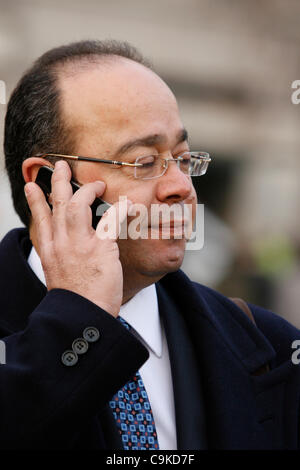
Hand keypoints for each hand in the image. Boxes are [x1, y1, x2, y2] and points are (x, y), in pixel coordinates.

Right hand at [25, 160, 130, 316]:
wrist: (83, 317)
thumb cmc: (77, 300)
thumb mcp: (59, 276)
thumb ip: (61, 259)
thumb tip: (67, 251)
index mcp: (50, 252)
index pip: (40, 220)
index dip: (36, 201)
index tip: (32, 186)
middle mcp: (61, 244)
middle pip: (57, 204)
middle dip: (58, 182)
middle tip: (61, 166)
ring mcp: (79, 244)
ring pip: (78, 205)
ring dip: (88, 190)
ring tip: (97, 184)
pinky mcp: (100, 248)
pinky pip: (110, 220)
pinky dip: (120, 209)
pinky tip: (127, 204)